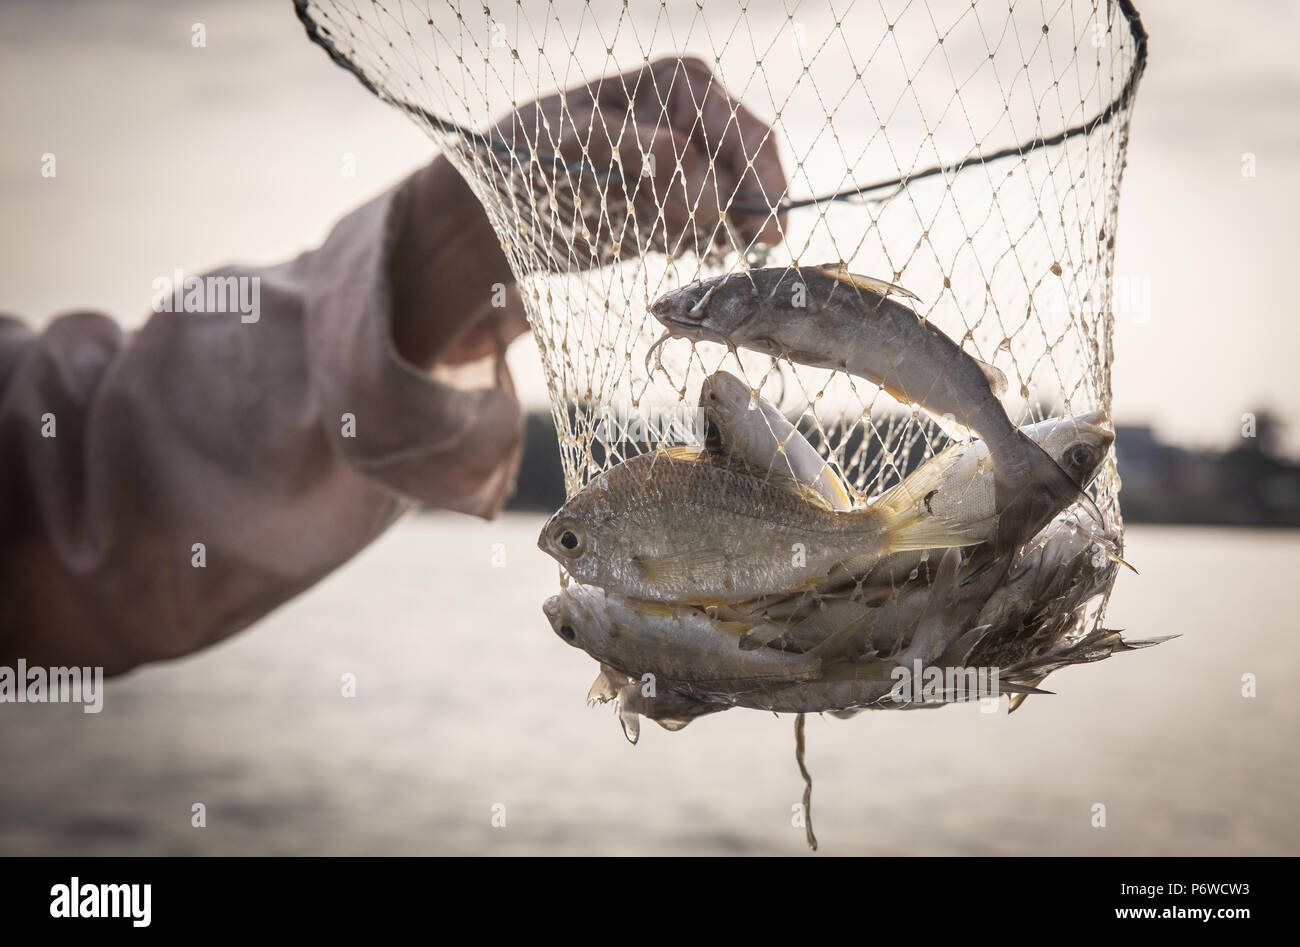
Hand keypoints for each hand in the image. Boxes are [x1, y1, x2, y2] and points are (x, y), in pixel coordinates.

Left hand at [493, 56, 788, 264]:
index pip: (745, 135)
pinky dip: (700, 248)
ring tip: (669, 243)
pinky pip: (715, 234)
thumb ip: (627, 145)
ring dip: (719, 237)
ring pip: (738, 209)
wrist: (502, 203)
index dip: (762, 185)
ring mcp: (694, 165)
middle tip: (705, 247)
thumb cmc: (526, 155)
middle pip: (751, 175)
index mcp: (680, 85)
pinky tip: (666, 249)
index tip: (761, 234)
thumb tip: (684, 155)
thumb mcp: (567, 142)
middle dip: (740, 217)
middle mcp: (697, 119)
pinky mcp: (682, 207)